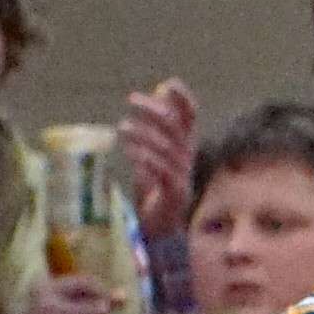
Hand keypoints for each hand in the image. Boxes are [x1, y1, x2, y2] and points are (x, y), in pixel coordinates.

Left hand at [118, 80, 200, 242]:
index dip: (183, 98)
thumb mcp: (152, 159)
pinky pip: (161, 170)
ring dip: (144, 133)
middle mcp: (187, 157)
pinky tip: (129, 151)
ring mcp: (183, 174)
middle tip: (131, 100)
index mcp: (184, 146)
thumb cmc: (154, 192)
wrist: (162, 230)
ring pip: (167, 146)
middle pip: (176, 126)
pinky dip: (145, 158)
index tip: (167, 83)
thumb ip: (152, 136)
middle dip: (154, 109)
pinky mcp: (174, 192)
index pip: (191, 116)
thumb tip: (144, 107)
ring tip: (122, 127)